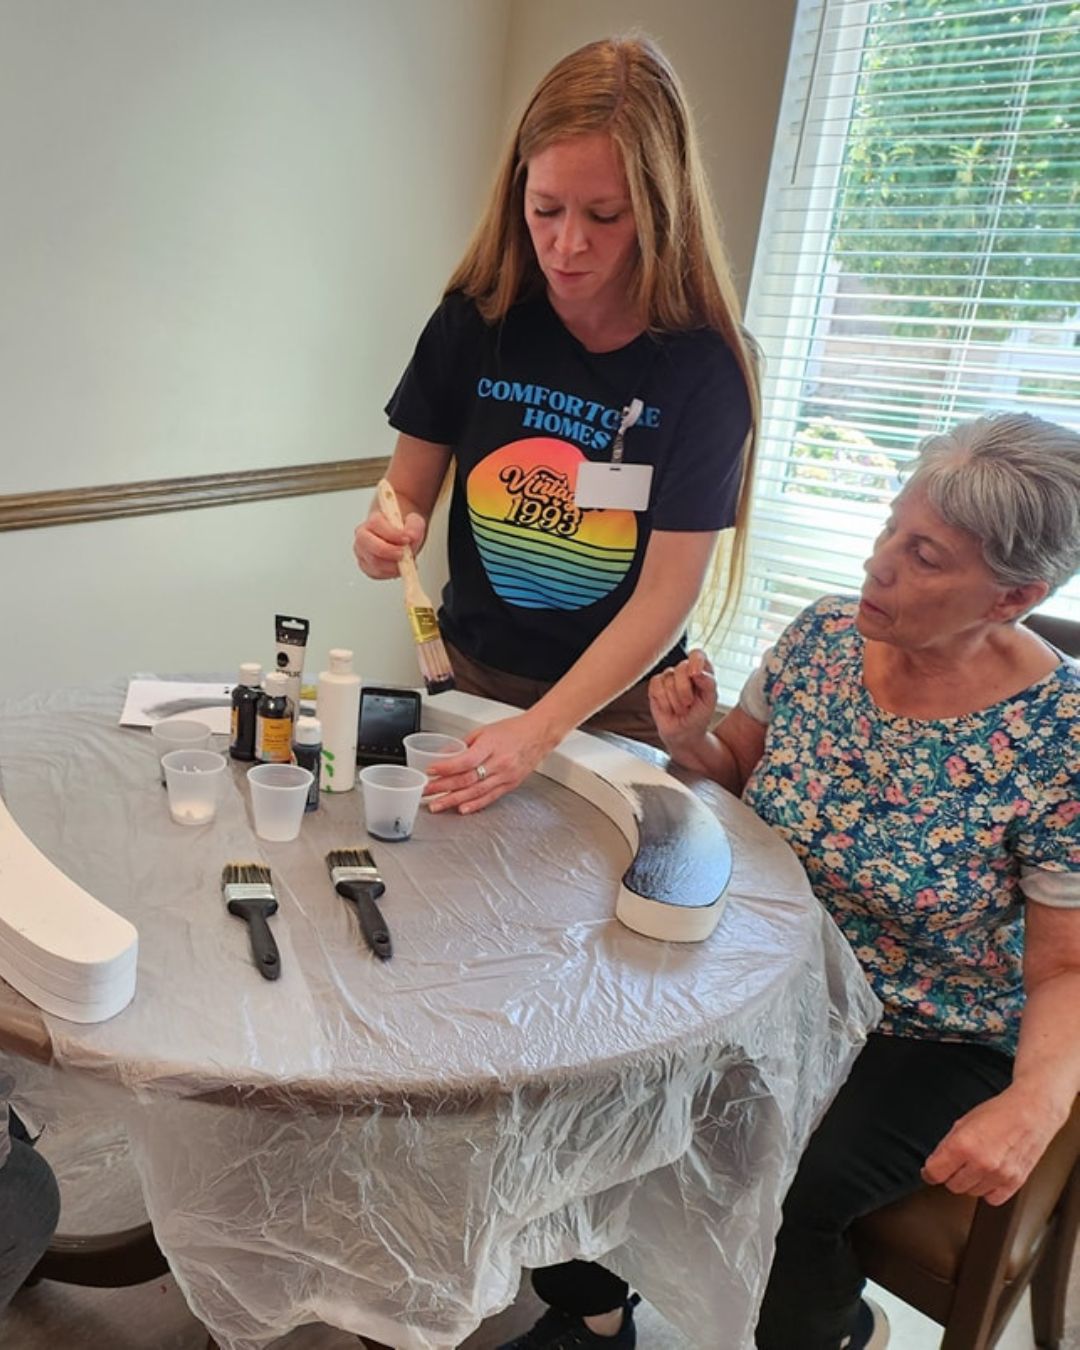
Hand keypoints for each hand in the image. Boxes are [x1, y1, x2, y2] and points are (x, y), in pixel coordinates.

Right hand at [353, 509, 425, 579]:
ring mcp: (362, 552)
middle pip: (371, 546)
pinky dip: (390, 573)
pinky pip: (376, 573)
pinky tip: (399, 568)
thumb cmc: (402, 530)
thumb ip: (413, 527)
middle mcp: (363, 536)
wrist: (398, 539)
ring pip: (374, 563)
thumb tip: (411, 536)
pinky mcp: (366, 567)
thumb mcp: (413, 522)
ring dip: (392, 565)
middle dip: (390, 552)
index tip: (406, 539)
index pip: (376, 525)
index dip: (392, 534)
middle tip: (403, 554)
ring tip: (405, 562)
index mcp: (373, 521)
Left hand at [424, 711, 557, 813]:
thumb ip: (463, 745)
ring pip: (476, 792)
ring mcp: (506, 776)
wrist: (538, 735)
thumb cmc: (512, 730)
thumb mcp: (484, 731)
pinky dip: (474, 805)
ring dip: (453, 800)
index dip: (446, 767)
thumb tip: (443, 757)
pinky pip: (489, 798)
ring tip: (437, 805)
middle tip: (427, 792)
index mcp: (491, 745)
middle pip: (467, 779)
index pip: (465, 760)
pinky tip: (461, 809)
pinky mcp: (510, 785)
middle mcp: (499, 763)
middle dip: (443, 787)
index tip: (431, 770)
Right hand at [648, 650, 717, 756]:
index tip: (695, 675)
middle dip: (685, 690)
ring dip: (675, 700)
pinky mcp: (655, 686)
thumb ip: (708, 683)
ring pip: (668, 679)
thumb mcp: (710, 701)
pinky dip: (664, 701)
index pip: (697, 654)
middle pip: (681, 668)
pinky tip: (669, 708)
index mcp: (701, 670)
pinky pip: (656, 686)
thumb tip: (698, 671)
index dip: (695, 662)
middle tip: (689, 703)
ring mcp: (668, 677)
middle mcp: (684, 671)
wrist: (684, 733)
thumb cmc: (699, 716)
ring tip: (680, 708)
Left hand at [921, 1084, 1066, 1204]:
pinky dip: (988, 1190)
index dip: (929, 1172)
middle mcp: (981, 1162)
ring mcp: (999, 1175)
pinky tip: (989, 1175)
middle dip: (950, 1176)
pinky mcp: (1015, 1182)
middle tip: (956, 1164)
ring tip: (976, 1164)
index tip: (929, 1171)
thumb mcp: (962, 1122)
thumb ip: (947, 1146)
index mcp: (963, 1145)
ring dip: (970, 1182)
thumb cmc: (998, 1113)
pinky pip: (992, 1199)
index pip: (935, 1173)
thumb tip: (935, 1165)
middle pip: (952, 1186)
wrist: (1031, 1111)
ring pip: (972, 1193)